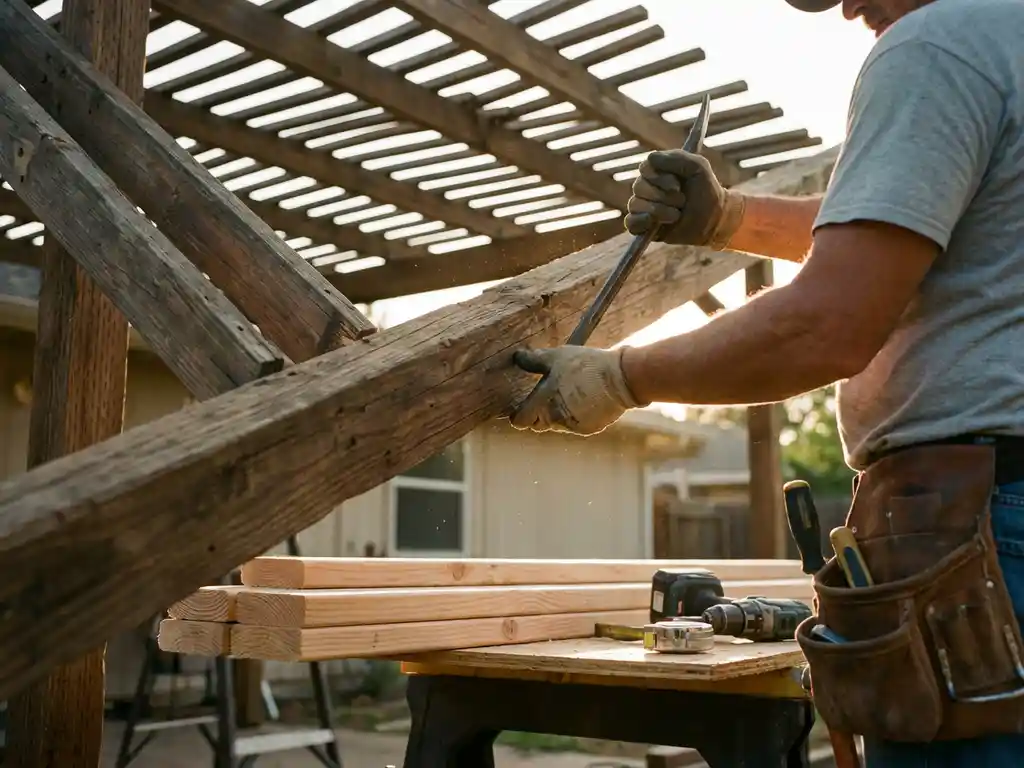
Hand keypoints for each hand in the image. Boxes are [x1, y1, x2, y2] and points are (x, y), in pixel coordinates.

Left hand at [509, 346, 648, 435]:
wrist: (621, 378)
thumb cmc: (586, 366)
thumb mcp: (557, 357)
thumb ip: (534, 360)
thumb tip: (517, 357)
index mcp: (543, 404)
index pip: (520, 420)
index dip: (518, 414)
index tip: (519, 407)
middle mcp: (555, 420)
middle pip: (538, 423)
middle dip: (539, 412)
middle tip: (547, 395)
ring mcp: (573, 426)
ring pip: (557, 423)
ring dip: (559, 412)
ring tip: (571, 391)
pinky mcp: (589, 429)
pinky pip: (575, 424)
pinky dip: (576, 415)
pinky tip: (586, 398)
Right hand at [624, 149, 744, 248]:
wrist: (713, 218)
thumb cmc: (706, 190)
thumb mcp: (698, 167)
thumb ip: (677, 158)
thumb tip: (650, 158)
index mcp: (657, 170)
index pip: (645, 168)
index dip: (660, 178)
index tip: (677, 185)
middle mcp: (646, 186)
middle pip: (639, 186)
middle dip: (664, 196)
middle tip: (682, 201)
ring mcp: (642, 206)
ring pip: (635, 204)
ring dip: (659, 211)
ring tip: (677, 215)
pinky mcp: (642, 225)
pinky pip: (630, 222)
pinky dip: (641, 222)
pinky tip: (655, 224)